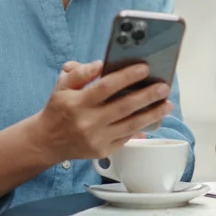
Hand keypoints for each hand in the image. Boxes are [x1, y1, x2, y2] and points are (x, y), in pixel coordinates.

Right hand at [31, 60, 173, 163]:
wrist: (47, 141)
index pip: (105, 87)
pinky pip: (126, 138)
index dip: (126, 77)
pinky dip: (141, 128)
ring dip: (152, 114)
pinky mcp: (103, 151)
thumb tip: (101, 65)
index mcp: (77, 103)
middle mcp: (88, 122)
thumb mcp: (62, 86)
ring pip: (130, 125)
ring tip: (167, 104)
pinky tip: (153, 119)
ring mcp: (97, 139)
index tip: (144, 68)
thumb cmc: (59, 109)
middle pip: (123, 107)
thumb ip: (80, 73)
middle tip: (164, 87)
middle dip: (147, 96)